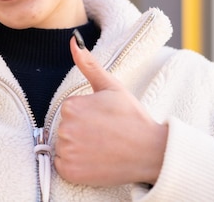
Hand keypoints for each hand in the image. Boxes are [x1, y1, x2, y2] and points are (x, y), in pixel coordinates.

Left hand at [53, 34, 167, 186]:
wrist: (150, 152)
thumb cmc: (132, 118)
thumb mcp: (111, 87)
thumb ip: (88, 64)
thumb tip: (73, 41)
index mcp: (71, 106)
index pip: (69, 111)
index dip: (87, 115)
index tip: (104, 120)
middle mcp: (65, 129)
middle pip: (65, 129)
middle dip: (81, 131)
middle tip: (105, 135)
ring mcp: (67, 152)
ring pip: (63, 147)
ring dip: (78, 149)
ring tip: (102, 147)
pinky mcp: (70, 172)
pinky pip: (63, 166)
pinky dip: (75, 166)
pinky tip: (94, 161)